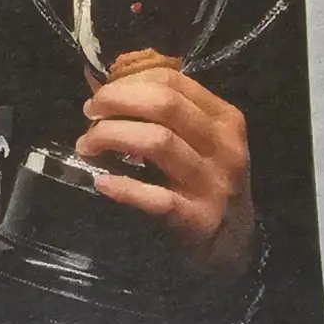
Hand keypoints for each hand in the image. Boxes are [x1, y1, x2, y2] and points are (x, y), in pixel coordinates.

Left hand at [73, 67, 254, 279]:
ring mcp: (213, 184)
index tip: (100, 95)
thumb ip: (168, 114)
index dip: (128, 82)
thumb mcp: (203, 141)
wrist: (235, 242)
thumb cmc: (208, 182)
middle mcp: (224, 146)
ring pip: (158, 142)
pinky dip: (124, 187)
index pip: (172, 81)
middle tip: (90, 114)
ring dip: (113, 136)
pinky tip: (102, 182)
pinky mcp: (198, 219)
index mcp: (225, 119)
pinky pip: (157, 198)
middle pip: (164, 104)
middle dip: (117, 102)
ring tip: (88, 145)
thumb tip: (108, 86)